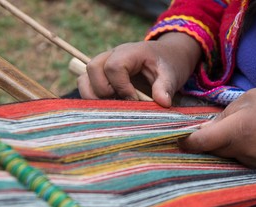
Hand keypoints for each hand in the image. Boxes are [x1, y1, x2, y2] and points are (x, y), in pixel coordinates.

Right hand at [77, 33, 201, 106]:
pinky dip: (93, 98)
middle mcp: (112, 55)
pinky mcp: (100, 76)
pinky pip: (86, 85)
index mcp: (130, 52)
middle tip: (122, 103)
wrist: (165, 58)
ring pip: (84, 78)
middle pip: (93, 68)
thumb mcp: (171, 74)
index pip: (114, 66)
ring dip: (94, 96)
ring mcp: (103, 65)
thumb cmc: (167, 64)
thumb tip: (163, 103)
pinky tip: (110, 106)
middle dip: (105, 91)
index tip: (135, 100)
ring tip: (112, 107)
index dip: (122, 87)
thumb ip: (165, 87)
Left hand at [179, 86, 255, 167]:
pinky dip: (235, 151)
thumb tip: (205, 128)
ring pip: (224, 157)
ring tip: (230, 131)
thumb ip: (223, 116)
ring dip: (220, 147)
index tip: (177, 139)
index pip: (201, 143)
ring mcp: (252, 162)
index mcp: (237, 130)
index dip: (186, 142)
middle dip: (203, 143)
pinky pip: (238, 160)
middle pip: (210, 152)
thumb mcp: (248, 98)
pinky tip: (245, 139)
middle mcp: (242, 151)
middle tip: (201, 132)